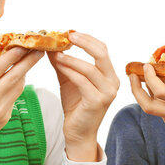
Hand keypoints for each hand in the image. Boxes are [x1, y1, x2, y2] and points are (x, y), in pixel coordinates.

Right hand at [0, 47, 43, 164]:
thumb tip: (0, 62)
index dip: (13, 54)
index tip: (23, 44)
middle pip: (14, 75)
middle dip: (28, 61)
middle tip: (39, 49)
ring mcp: (0, 110)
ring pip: (18, 86)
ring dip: (24, 72)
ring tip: (30, 60)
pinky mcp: (5, 117)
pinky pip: (14, 97)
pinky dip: (16, 87)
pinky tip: (17, 79)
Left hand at [48, 31, 118, 161]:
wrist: (78, 132)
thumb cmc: (76, 106)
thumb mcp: (69, 79)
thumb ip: (63, 63)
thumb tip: (51, 44)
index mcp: (109, 75)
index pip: (102, 49)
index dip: (87, 39)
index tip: (70, 32)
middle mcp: (113, 82)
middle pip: (101, 54)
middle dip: (84, 42)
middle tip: (67, 36)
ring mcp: (107, 93)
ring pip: (89, 68)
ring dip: (71, 58)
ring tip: (56, 52)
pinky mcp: (96, 102)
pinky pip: (82, 81)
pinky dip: (69, 71)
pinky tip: (58, 64)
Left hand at [135, 62, 164, 164]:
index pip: (160, 92)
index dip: (151, 77)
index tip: (148, 64)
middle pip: (148, 105)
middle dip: (136, 89)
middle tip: (133, 73)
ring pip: (154, 107)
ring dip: (146, 92)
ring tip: (145, 75)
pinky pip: (164, 108)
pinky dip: (159, 95)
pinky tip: (164, 83)